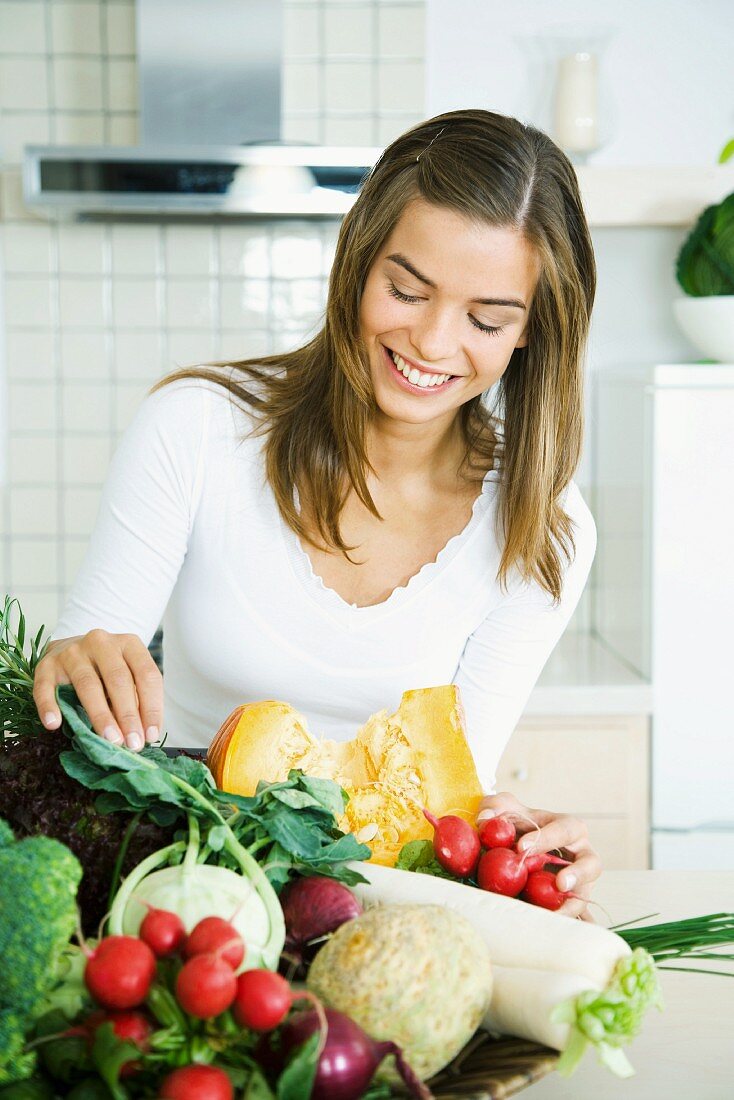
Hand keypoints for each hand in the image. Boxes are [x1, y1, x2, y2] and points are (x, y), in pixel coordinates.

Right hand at [33, 629, 162, 751]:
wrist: (68, 648)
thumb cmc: (105, 669)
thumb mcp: (128, 675)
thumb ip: (136, 698)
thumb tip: (143, 734)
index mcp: (128, 644)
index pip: (146, 675)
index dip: (151, 707)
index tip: (151, 735)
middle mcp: (101, 643)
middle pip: (118, 679)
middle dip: (128, 715)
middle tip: (132, 743)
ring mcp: (72, 652)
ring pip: (87, 684)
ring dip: (100, 715)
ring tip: (109, 739)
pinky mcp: (47, 665)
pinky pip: (45, 687)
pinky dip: (49, 706)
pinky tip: (54, 724)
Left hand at [477, 791, 600, 918]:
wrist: (517, 843)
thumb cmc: (517, 822)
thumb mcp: (504, 806)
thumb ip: (494, 805)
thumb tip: (484, 819)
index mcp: (569, 827)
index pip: (564, 830)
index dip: (546, 838)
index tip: (522, 847)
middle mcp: (580, 855)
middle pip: (591, 864)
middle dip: (579, 874)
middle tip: (560, 884)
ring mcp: (576, 882)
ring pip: (584, 894)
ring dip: (572, 905)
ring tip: (554, 915)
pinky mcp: (565, 901)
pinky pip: (573, 916)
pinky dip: (568, 923)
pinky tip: (554, 930)